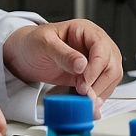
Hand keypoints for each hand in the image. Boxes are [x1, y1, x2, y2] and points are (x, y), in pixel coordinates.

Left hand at [2, 20, 122, 110]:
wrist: (24, 55)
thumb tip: (82, 64)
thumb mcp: (44, 43)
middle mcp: (94, 45)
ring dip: (102, 92)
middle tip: (86, 95)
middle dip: (101, 82)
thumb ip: (63, 54)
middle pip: (111, 64)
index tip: (84, 81)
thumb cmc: (33, 43)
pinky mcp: (89, 76)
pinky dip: (98, 97)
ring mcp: (93, 61)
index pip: (101, 48)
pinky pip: (101, 87)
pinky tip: (89, 105)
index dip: (96, 66)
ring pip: (111, 78)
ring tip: (88, 103)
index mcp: (85, 31)